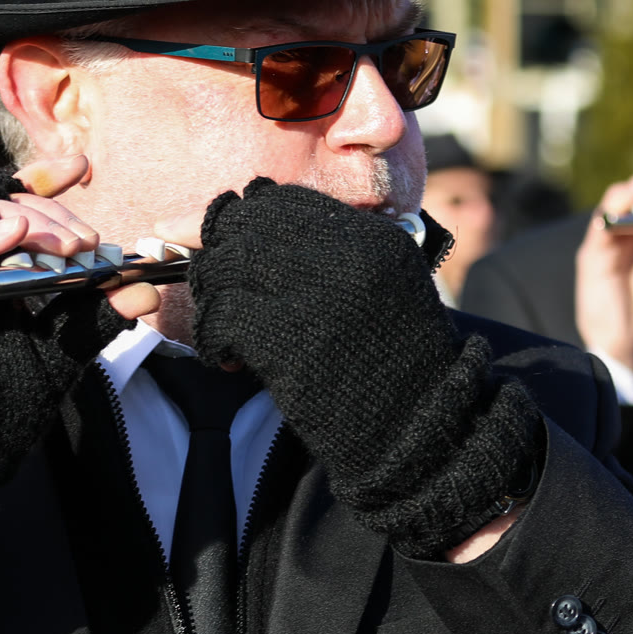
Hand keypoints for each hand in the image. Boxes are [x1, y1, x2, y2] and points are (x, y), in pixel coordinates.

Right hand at [0, 137, 145, 539]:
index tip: (82, 167)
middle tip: (84, 242)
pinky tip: (9, 235)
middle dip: (46, 213)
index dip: (43, 184)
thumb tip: (143, 290)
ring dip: (21, 221)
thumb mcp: (53, 361)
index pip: (8, 208)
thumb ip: (90, 321)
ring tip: (64, 245)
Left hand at [183, 180, 541, 561]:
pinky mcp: (285, 338)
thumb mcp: (389, 289)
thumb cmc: (401, 368)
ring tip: (222, 329)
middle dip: (216, 250)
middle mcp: (343, 255)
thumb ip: (337, 255)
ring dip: (211, 298)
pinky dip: (213, 338)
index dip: (245, 218)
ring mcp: (313, 294)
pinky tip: (228, 358)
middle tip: (211, 282)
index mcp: (371, 237)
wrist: (422, 431)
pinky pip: (220, 317)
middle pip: (246, 225)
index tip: (224, 237)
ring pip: (224, 267)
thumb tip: (258, 236)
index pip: (283, 202)